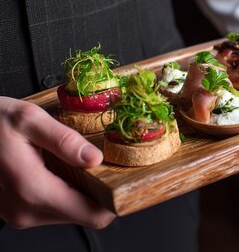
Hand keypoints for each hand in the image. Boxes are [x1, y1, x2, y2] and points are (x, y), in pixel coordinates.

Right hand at [0, 97, 115, 228]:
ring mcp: (20, 214)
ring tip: (77, 161)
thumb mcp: (29, 120)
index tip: (124, 178)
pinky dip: (65, 190)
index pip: (93, 215)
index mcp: (33, 190)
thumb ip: (64, 140)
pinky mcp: (18, 211)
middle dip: (99, 191)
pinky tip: (60, 167)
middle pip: (86, 214)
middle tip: (102, 163)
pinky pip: (55, 207)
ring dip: (82, 191)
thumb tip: (95, 159)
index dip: (114, 199)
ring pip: (71, 212)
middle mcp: (26, 211)